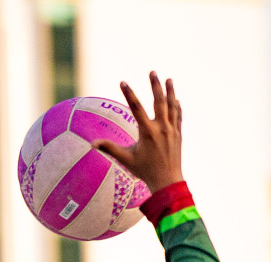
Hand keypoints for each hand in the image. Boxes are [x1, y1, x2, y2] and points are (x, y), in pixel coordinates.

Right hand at [93, 71, 182, 193]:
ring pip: (171, 106)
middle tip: (152, 72)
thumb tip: (92, 144)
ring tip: (168, 79)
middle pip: (158, 101)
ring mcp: (172, 130)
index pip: (136, 108)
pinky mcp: (178, 134)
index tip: (122, 81)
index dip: (129, 93)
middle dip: (155, 85)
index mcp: (147, 132)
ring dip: (170, 91)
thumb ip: (109, 149)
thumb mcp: (125, 159)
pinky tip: (175, 99)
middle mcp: (161, 128)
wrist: (167, 181)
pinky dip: (176, 106)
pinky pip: (178, 116)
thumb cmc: (144, 171)